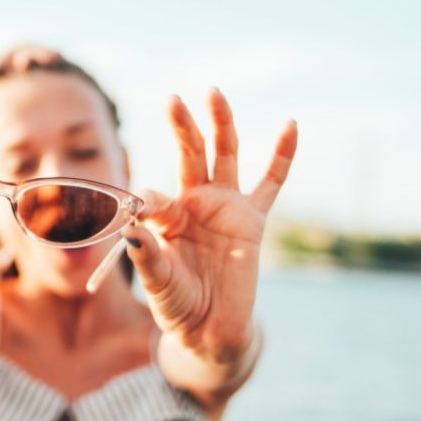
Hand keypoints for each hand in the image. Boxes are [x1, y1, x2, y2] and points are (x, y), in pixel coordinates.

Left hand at [123, 88, 296, 361]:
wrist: (210, 327)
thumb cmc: (177, 303)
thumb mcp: (157, 281)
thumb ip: (146, 256)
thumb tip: (130, 230)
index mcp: (166, 217)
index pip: (154, 195)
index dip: (146, 203)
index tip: (139, 215)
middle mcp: (194, 204)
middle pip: (189, 155)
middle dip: (182, 128)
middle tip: (172, 100)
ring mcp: (225, 207)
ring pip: (225, 156)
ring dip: (221, 124)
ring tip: (214, 93)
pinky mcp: (252, 220)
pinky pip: (271, 182)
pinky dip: (282, 155)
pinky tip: (290, 125)